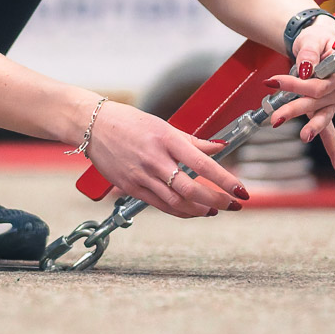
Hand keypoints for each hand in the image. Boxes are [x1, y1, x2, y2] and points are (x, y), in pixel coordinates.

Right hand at [84, 101, 248, 217]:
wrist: (93, 126)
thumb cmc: (129, 122)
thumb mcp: (163, 125)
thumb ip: (193, 141)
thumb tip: (220, 148)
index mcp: (166, 139)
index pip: (202, 163)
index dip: (225, 180)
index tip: (241, 190)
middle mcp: (155, 159)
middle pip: (191, 189)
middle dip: (217, 200)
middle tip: (233, 204)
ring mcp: (142, 176)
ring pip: (177, 202)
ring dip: (200, 210)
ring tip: (215, 209)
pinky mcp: (132, 188)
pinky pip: (161, 205)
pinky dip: (181, 211)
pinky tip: (193, 210)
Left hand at [271, 18, 334, 177]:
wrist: (320, 41)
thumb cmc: (317, 38)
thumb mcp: (312, 39)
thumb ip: (309, 53)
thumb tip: (304, 69)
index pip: (317, 84)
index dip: (295, 85)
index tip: (273, 82)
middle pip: (316, 102)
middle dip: (294, 108)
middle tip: (275, 116)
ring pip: (321, 116)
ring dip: (310, 127)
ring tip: (303, 135)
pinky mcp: (327, 109)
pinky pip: (331, 132)